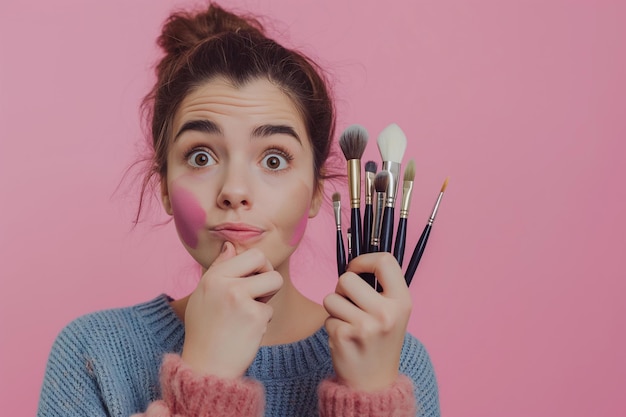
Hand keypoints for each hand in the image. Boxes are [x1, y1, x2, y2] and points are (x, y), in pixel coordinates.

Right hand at [181, 241, 282, 378]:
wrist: (205, 366)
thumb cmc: (204, 330)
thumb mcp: (203, 294)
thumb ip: (218, 269)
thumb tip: (230, 246)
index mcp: (213, 276)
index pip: (251, 253)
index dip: (258, 265)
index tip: (253, 279)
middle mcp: (226, 284)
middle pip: (266, 263)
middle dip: (267, 277)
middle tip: (257, 294)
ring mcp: (241, 299)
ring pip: (274, 282)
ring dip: (267, 298)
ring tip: (250, 312)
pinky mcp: (255, 316)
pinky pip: (270, 310)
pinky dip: (262, 321)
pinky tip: (246, 331)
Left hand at [323, 252, 411, 391]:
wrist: (375, 384)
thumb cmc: (381, 341)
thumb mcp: (394, 313)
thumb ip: (381, 287)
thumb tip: (355, 261)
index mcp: (402, 301)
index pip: (385, 261)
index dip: (364, 260)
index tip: (356, 270)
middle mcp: (387, 312)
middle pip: (347, 278)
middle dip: (342, 289)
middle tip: (351, 305)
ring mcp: (365, 325)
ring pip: (331, 297)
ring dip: (335, 309)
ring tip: (349, 323)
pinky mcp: (345, 337)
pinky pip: (327, 318)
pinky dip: (332, 326)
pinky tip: (346, 339)